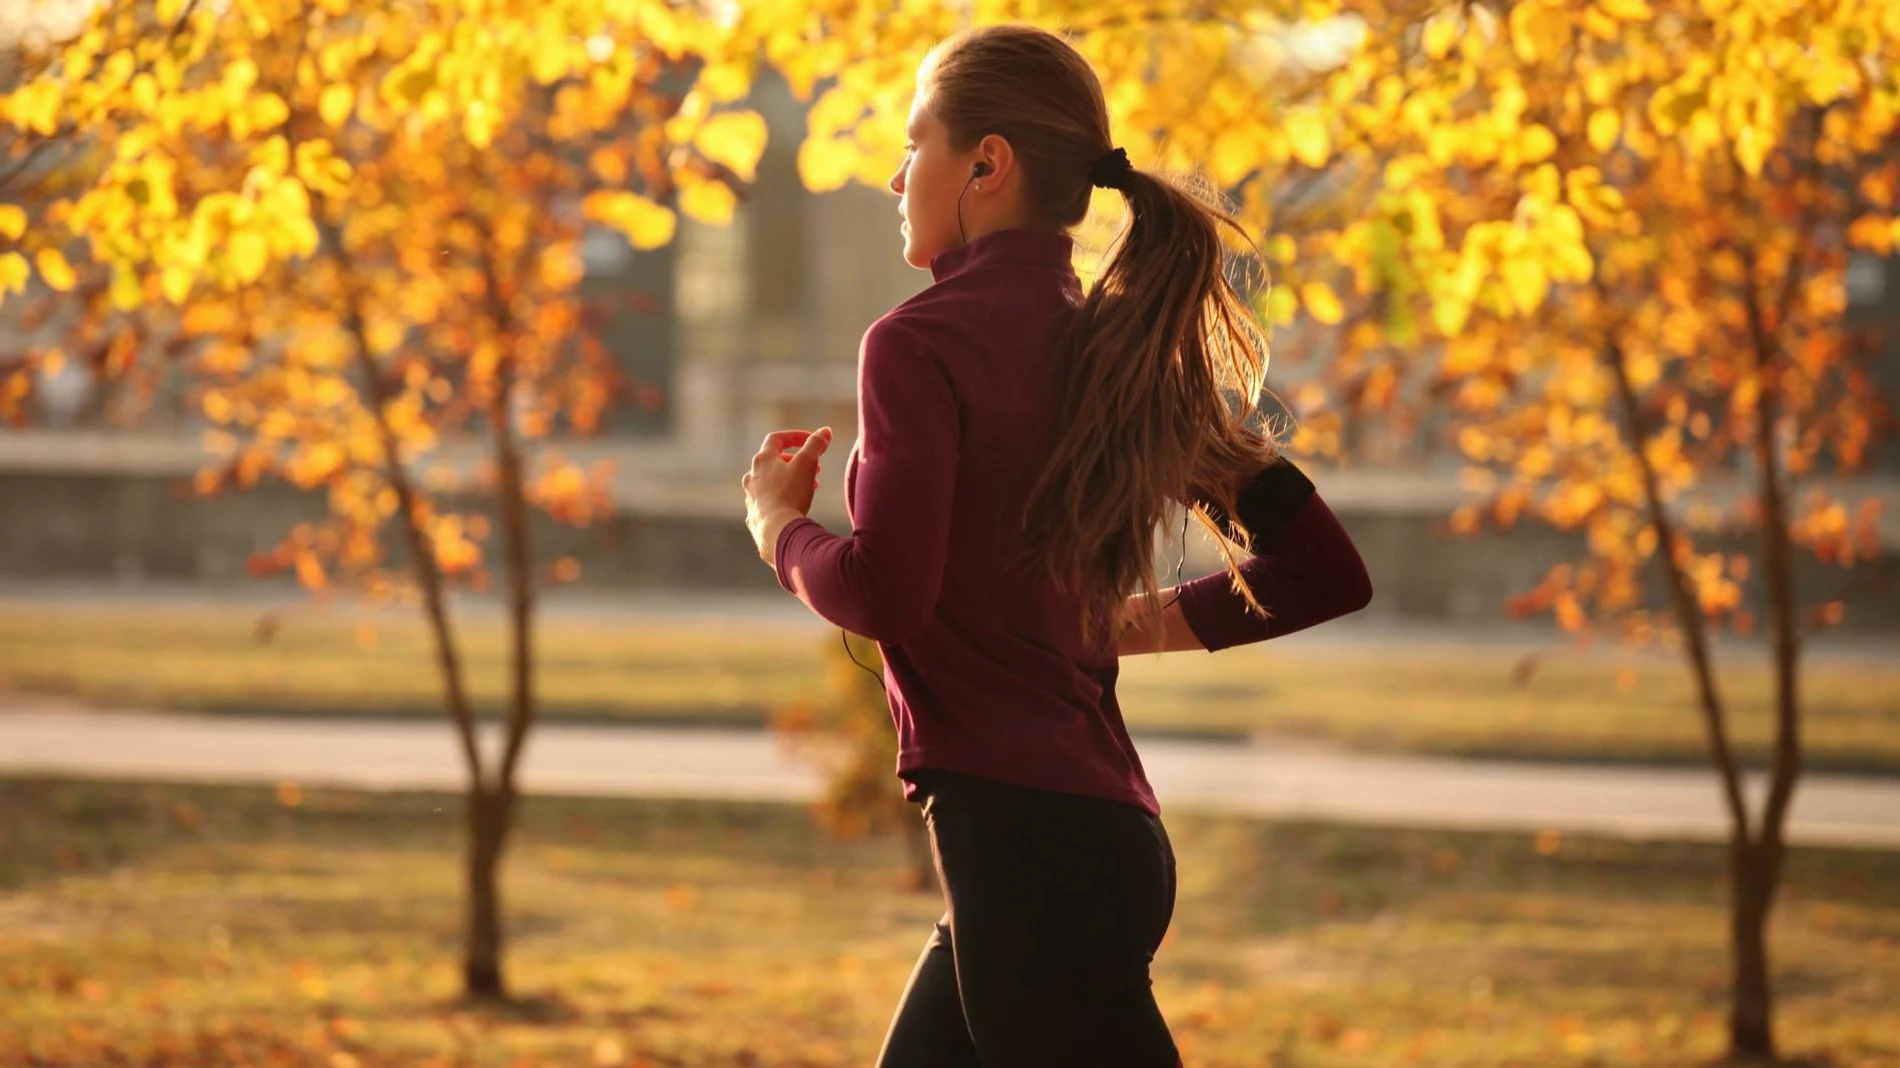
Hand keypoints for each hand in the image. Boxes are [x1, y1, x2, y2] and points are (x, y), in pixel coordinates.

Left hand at [743, 427, 832, 565]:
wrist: (777, 531)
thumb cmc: (791, 494)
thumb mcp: (807, 463)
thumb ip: (816, 444)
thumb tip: (825, 431)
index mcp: (762, 460)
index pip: (777, 439)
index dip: (796, 436)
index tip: (813, 441)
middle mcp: (752, 476)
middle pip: (773, 461)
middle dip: (795, 462)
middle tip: (814, 469)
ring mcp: (751, 497)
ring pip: (770, 483)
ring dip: (789, 481)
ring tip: (808, 487)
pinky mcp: (755, 516)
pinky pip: (768, 503)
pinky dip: (782, 500)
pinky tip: (793, 507)